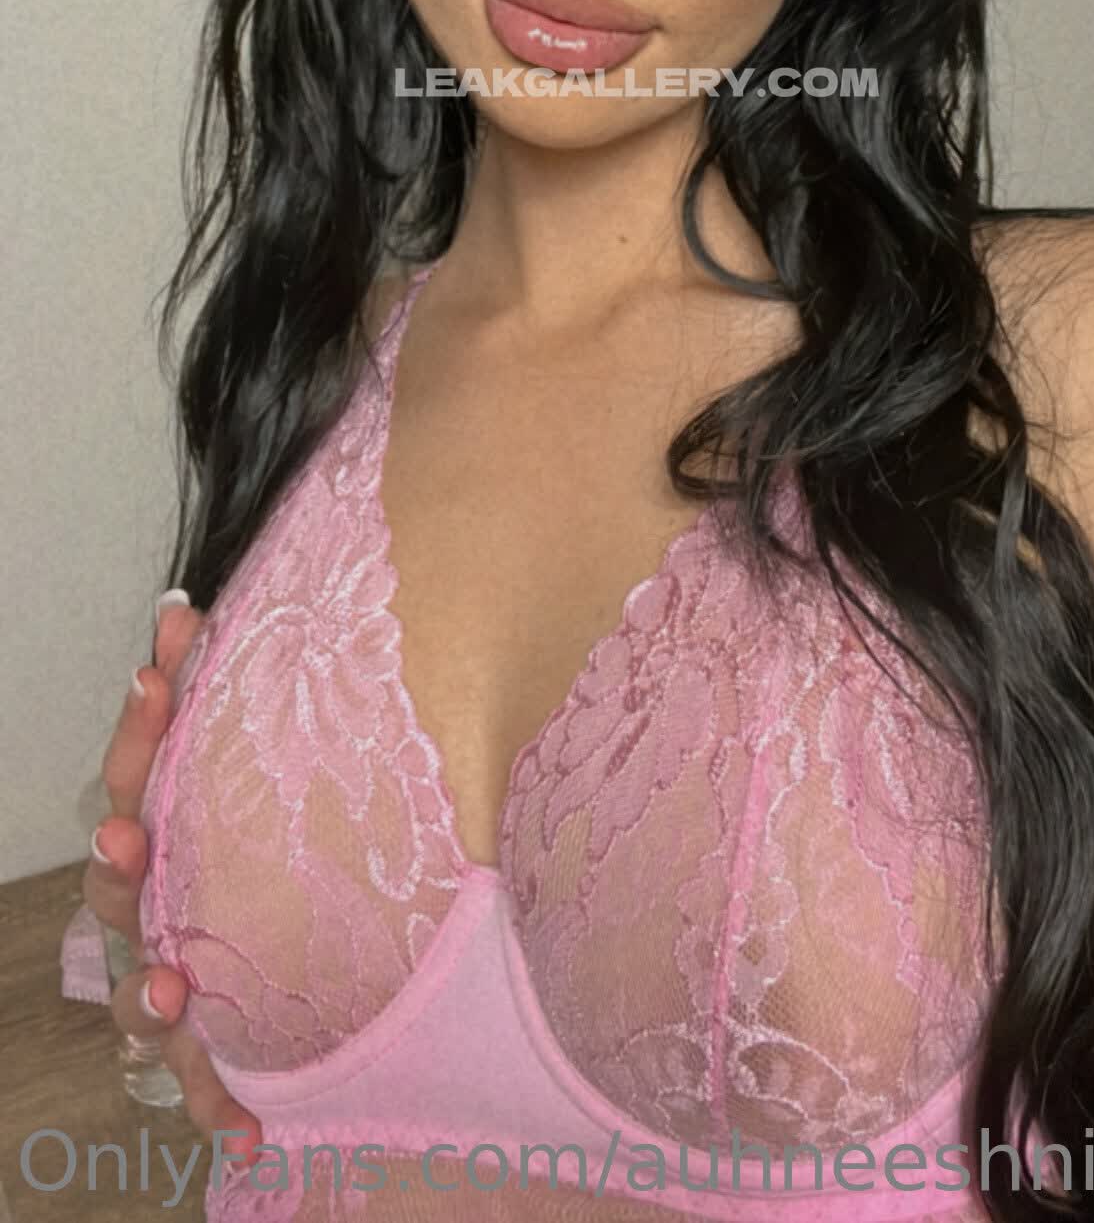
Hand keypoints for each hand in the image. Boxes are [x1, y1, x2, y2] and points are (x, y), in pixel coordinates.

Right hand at [83, 597, 262, 1156]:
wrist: (324, 960)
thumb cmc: (293, 845)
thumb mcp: (299, 768)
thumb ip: (284, 700)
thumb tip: (266, 613)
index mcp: (181, 827)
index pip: (142, 768)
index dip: (143, 721)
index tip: (158, 668)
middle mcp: (165, 906)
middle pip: (123, 881)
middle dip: (119, 858)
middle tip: (126, 837)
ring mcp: (180, 980)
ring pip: (141, 989)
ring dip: (147, 988)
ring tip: (171, 984)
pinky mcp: (218, 1049)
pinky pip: (209, 1086)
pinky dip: (220, 1108)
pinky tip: (250, 1130)